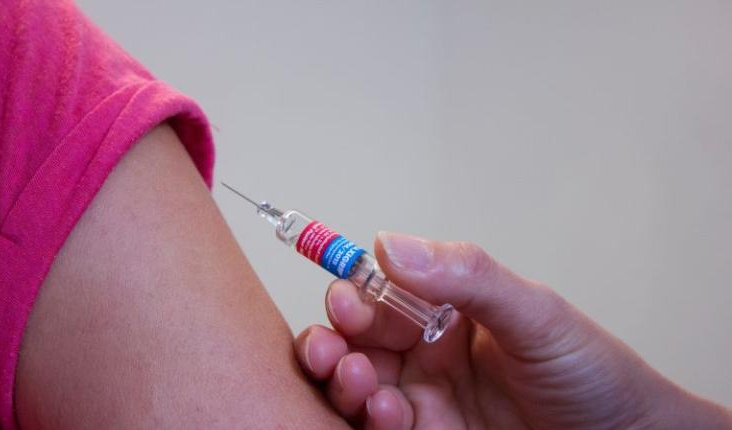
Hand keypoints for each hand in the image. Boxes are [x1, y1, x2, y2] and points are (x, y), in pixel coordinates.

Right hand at [294, 232, 731, 428]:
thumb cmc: (592, 374)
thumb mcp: (535, 314)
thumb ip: (468, 277)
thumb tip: (394, 245)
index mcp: (448, 309)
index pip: (382, 292)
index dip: (354, 293)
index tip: (347, 299)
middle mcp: (428, 351)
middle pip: (355, 340)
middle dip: (332, 339)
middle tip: (333, 347)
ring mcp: (425, 398)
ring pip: (355, 384)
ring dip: (342, 379)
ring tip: (358, 381)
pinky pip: (377, 426)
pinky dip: (368, 419)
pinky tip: (386, 413)